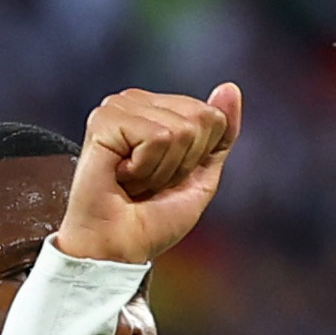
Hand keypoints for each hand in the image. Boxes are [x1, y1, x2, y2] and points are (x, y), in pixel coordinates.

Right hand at [54, 84, 242, 265]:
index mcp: (159, 109)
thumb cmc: (152, 218)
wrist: (118, 246)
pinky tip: (122, 175)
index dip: (198, 159)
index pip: (212, 117)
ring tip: (134, 181)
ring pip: (180, 130)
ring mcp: (118, 107)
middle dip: (183, 163)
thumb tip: (230, 87)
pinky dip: (146, 168)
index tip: (167, 179)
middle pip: (200, 119)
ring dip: (163, 169)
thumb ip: (221, 135)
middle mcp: (137, 101)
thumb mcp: (201, 176)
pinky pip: (157, 137)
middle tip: (150, 182)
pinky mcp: (105, 119)